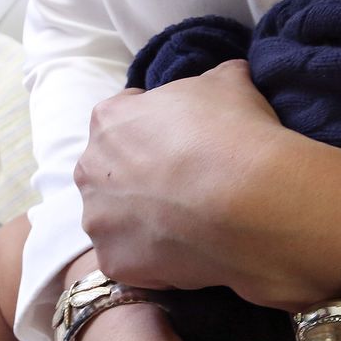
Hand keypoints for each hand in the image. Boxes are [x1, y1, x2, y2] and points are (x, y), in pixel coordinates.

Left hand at [75, 60, 340, 308]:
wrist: (250, 204)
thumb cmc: (234, 133)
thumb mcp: (229, 82)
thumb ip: (213, 80)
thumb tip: (226, 77)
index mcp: (109, 119)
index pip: (124, 117)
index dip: (157, 128)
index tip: (185, 141)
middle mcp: (90, 169)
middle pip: (111, 172)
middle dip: (141, 176)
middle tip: (185, 185)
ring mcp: (98, 220)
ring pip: (115, 219)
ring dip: (142, 220)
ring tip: (187, 223)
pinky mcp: (114, 262)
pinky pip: (132, 260)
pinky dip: (155, 259)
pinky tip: (187, 252)